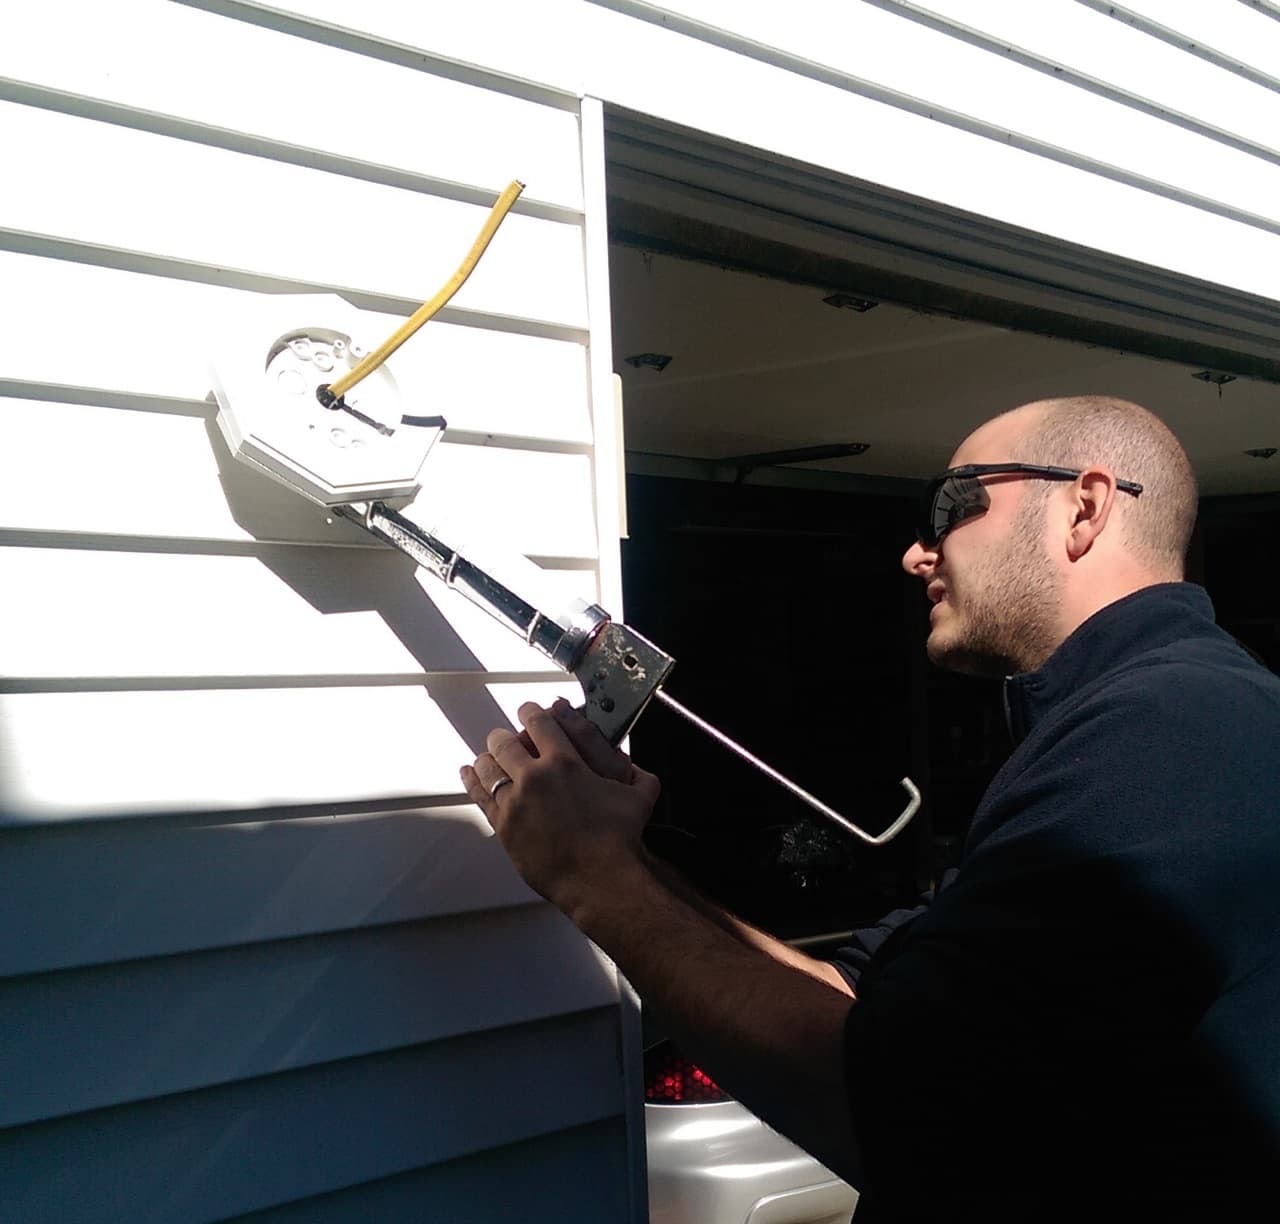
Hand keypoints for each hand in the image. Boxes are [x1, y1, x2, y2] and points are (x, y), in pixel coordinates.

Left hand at [460, 699, 660, 912]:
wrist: (600, 878)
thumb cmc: (619, 840)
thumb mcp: (640, 794)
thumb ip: (638, 774)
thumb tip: (639, 770)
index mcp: (565, 761)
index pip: (539, 722)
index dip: (531, 712)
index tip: (528, 711)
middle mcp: (534, 777)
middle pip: (505, 742)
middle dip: (505, 736)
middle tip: (507, 736)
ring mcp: (515, 802)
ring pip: (488, 767)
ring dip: (488, 757)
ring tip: (490, 755)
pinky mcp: (504, 826)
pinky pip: (480, 796)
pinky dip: (473, 781)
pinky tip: (470, 774)